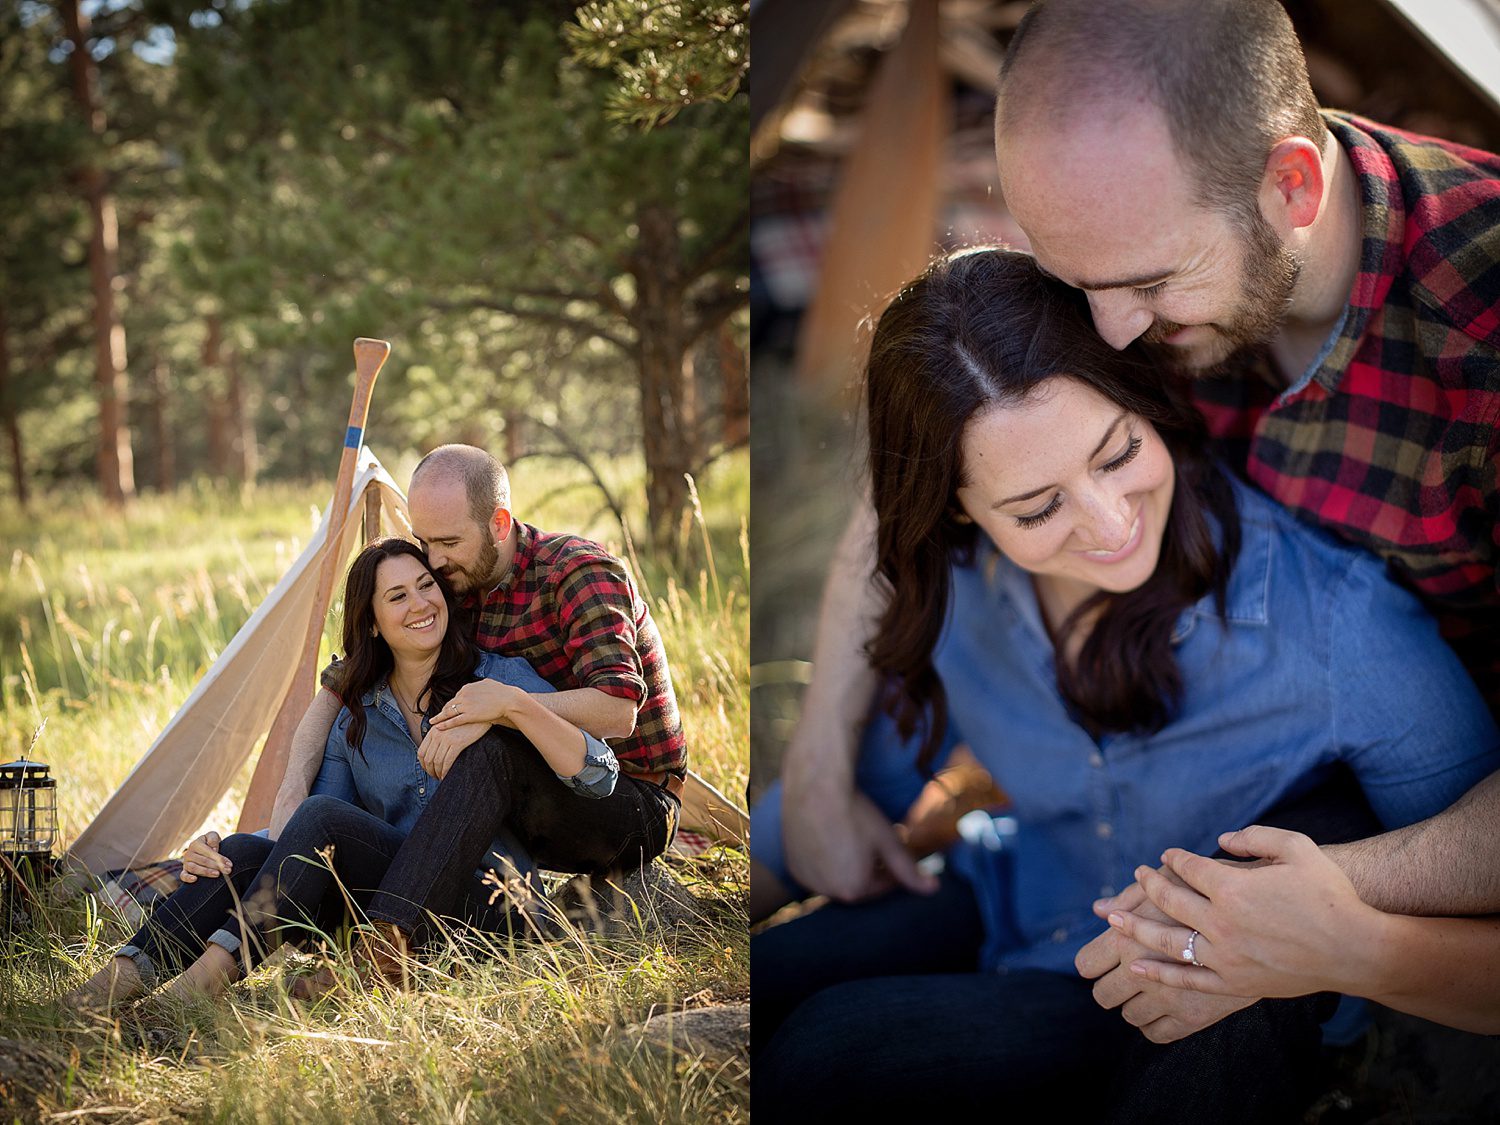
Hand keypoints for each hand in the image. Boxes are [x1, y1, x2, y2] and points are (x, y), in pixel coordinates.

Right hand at [180, 832, 230, 882]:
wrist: (204, 849)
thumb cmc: (210, 843)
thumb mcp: (213, 836)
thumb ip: (213, 840)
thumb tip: (213, 850)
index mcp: (195, 844)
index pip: (208, 852)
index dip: (219, 858)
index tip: (229, 864)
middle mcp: (189, 853)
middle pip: (203, 861)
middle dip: (217, 866)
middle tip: (227, 870)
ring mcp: (186, 863)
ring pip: (194, 868)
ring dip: (206, 872)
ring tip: (217, 874)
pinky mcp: (184, 871)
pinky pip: (183, 876)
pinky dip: (188, 878)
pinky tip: (195, 879)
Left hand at [417, 720, 489, 779]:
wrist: (480, 717)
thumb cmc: (466, 724)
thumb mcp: (448, 727)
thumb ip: (439, 737)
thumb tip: (434, 753)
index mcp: (433, 731)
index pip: (421, 752)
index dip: (423, 765)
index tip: (429, 771)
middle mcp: (437, 734)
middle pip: (428, 759)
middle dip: (430, 771)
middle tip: (436, 777)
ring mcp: (447, 738)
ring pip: (437, 761)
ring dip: (438, 773)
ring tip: (442, 778)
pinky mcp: (457, 742)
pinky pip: (448, 761)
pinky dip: (446, 771)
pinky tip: (447, 775)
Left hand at [430, 681, 527, 730]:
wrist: (509, 700)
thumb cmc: (502, 692)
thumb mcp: (488, 683)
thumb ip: (480, 685)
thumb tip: (479, 684)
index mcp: (467, 687)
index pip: (456, 697)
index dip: (452, 704)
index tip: (448, 709)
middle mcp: (464, 695)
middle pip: (450, 704)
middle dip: (443, 711)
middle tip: (436, 717)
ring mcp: (466, 706)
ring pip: (449, 712)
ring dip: (439, 718)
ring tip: (433, 722)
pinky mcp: (470, 716)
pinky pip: (454, 721)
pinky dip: (445, 724)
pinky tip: (438, 727)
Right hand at [783, 783, 937, 903]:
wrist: (815, 787)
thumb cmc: (856, 814)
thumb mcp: (888, 840)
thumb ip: (910, 870)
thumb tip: (934, 889)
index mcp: (855, 890)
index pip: (882, 885)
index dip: (890, 865)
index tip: (889, 845)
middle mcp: (828, 892)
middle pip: (857, 885)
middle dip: (866, 868)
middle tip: (867, 840)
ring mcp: (807, 880)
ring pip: (834, 878)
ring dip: (843, 866)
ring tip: (846, 836)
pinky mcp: (793, 867)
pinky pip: (813, 871)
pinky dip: (821, 861)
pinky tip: (826, 837)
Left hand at [1076, 865, 1254, 1042]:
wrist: (1295, 921)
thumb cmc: (1231, 888)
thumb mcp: (1180, 877)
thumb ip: (1135, 895)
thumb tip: (1099, 911)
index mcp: (1136, 933)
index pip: (1087, 962)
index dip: (1093, 959)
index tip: (1106, 954)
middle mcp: (1150, 969)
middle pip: (1103, 995)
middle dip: (1108, 983)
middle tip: (1120, 971)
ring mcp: (1174, 997)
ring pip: (1130, 1016)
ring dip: (1132, 1002)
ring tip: (1142, 987)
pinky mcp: (1199, 1015)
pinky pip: (1159, 1032)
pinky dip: (1153, 1023)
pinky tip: (1160, 1006)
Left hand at [1114, 825, 1384, 999]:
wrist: (1356, 949)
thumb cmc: (1329, 894)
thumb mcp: (1297, 848)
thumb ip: (1255, 837)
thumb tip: (1221, 838)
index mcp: (1233, 886)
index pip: (1188, 868)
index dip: (1174, 859)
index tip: (1167, 856)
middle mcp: (1222, 921)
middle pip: (1170, 901)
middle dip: (1148, 885)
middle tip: (1137, 875)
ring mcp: (1225, 955)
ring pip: (1168, 942)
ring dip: (1136, 929)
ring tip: (1113, 920)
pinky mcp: (1234, 982)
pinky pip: (1187, 979)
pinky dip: (1159, 973)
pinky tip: (1136, 965)